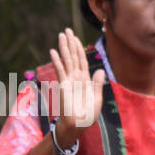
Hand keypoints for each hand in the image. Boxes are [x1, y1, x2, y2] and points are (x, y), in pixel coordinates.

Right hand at [48, 28, 104, 142]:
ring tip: (61, 35)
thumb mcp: (97, 98)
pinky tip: (53, 51)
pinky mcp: (63, 85)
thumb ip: (98, 84)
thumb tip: (100, 70)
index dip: (79, 49)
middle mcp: (76, 77)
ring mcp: (69, 80)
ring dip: (64, 47)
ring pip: (67, 60)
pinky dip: (58, 60)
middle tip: (67, 30)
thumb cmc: (88, 115)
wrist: (78, 125)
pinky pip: (60, 70)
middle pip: (74, 56)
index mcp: (85, 80)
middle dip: (71, 43)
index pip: (82, 60)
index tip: (76, 38)